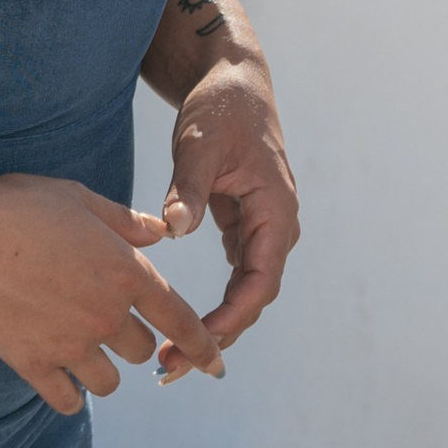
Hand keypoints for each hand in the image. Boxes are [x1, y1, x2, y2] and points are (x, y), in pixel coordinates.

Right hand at [0, 173, 223, 416]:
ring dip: (103, 369)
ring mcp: (71, 345)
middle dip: (133, 340)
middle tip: (107, 322)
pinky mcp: (35, 364)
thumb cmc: (21, 206)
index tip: (216, 366)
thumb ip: (126, 221)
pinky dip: (69, 394)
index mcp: (128, 273)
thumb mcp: (80, 199)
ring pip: (109, 382)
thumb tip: (161, 231)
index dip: (204, 347)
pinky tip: (60, 379)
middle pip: (142, 351)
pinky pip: (66, 401)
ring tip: (83, 349)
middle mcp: (107, 315)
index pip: (181, 321)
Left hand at [158, 55, 298, 374]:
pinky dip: (213, 301)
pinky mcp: (243, 224)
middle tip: (172, 368)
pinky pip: (234, 274)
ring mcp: (261, 228)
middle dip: (218, 336)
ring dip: (215, 324)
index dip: (230, 319)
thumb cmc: (220, 108)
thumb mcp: (199, 142)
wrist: (232, 79)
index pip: (259, 283)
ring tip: (172, 357)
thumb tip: (173, 229)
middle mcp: (276, 227)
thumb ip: (189, 187)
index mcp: (276, 212)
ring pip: (244, 291)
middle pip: (253, 298)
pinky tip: (179, 322)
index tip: (197, 344)